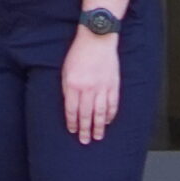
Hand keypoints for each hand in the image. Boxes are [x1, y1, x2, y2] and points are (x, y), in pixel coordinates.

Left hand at [61, 30, 119, 144]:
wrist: (97, 39)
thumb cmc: (78, 53)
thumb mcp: (66, 70)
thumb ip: (67, 89)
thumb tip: (70, 106)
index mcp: (73, 85)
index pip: (72, 110)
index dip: (72, 122)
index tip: (72, 131)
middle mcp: (88, 88)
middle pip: (86, 114)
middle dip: (85, 129)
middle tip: (85, 141)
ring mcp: (102, 87)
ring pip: (100, 112)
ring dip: (99, 127)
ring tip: (98, 137)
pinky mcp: (113, 84)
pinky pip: (113, 103)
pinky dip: (110, 114)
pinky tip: (107, 121)